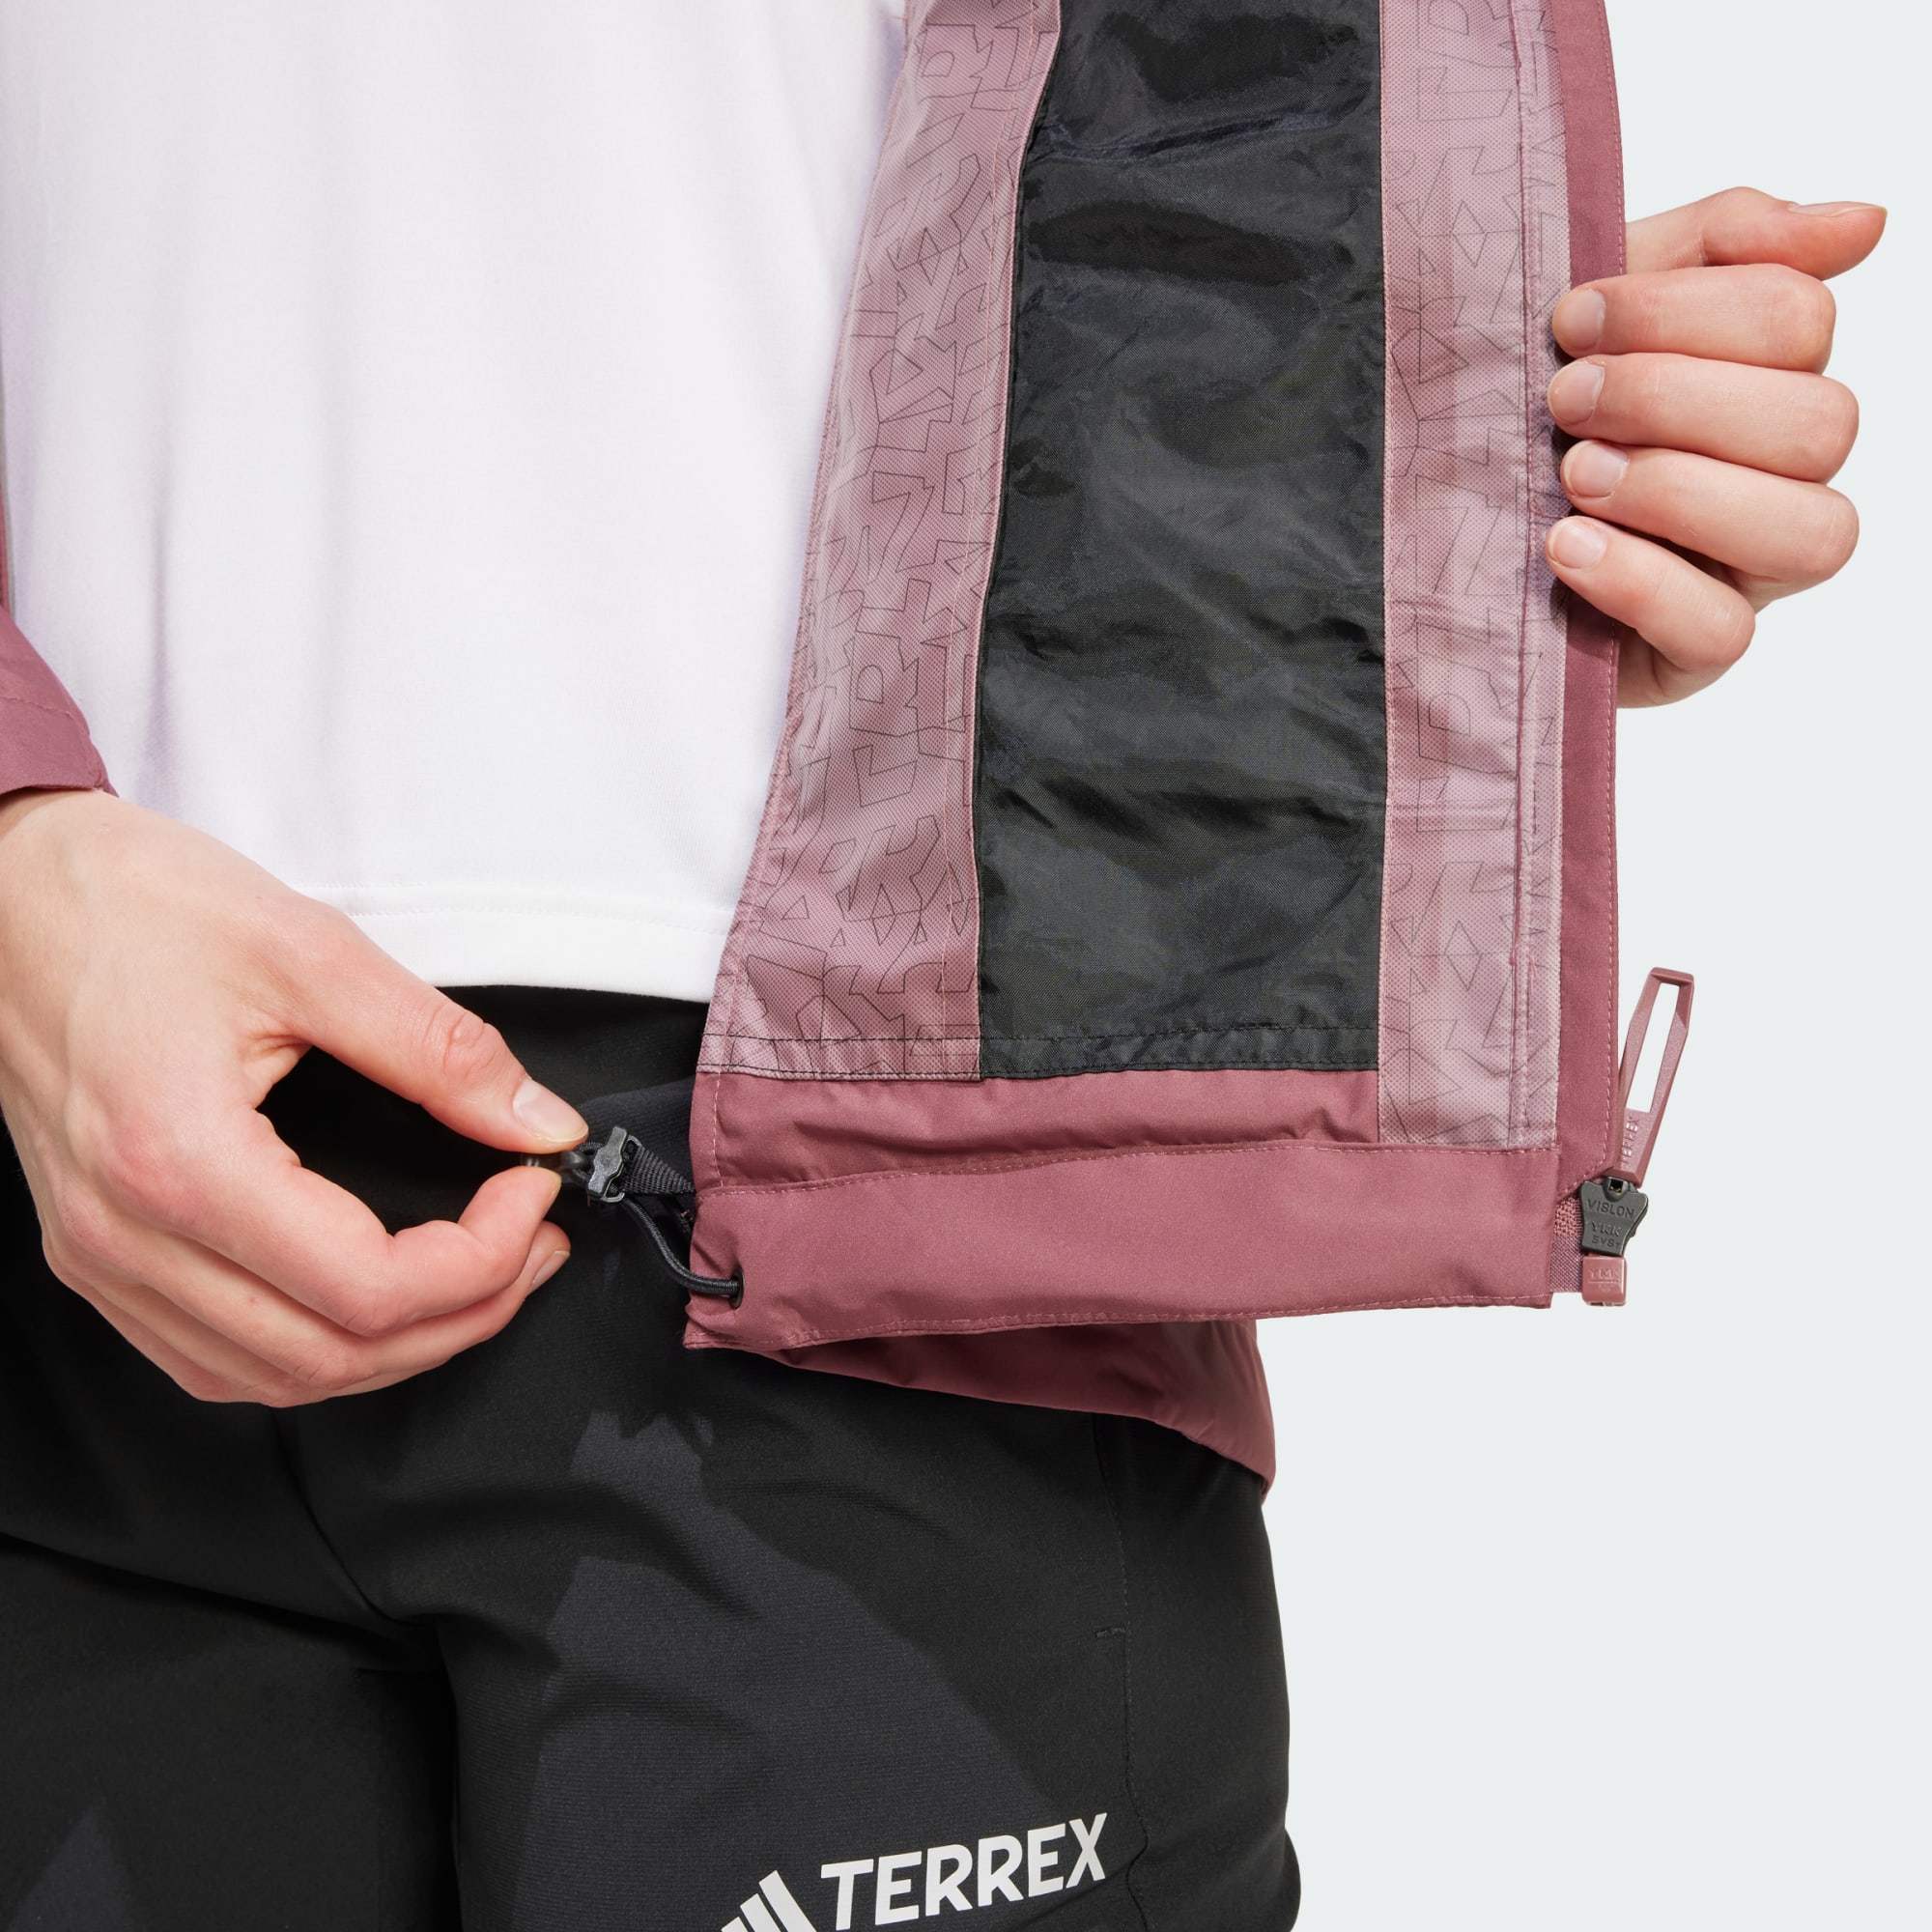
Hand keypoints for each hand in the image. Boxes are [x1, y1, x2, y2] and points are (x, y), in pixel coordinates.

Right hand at [0, 789, 587, 1404]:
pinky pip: (211, 1356)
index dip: (481, 1260)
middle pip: (328, 1355)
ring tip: (476, 1276)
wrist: (8, 889)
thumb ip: (440, 1051)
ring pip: (271, 1376)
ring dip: (393, 1347)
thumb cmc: (134, 903)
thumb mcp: (311, 950)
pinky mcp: (93, 1250)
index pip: (365, 1288)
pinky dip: (309, 1350)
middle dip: (461, 1316)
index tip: (533, 1192)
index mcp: (179, 1160)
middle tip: (530, 1245)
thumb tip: (539, 1125)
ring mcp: (99, 1254)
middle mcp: (125, 1234)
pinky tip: (368, 1302)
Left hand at [1542, 187, 1884, 705]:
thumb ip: (1718, 244)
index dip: (1685, 309)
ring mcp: (1744, 571)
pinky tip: (1566, 547)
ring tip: (1573, 476)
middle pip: (1819, 424)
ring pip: (1809, 531)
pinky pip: (1722, 631)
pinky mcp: (1690, 653)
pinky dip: (1643, 582)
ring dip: (1680, 488)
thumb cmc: (1523, 415)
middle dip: (1677, 397)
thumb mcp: (1598, 310)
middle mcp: (1777, 477)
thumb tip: (1863, 220)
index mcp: (1765, 379)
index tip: (1570, 319)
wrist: (1427, 528)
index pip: (1800, 319)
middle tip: (1564, 400)